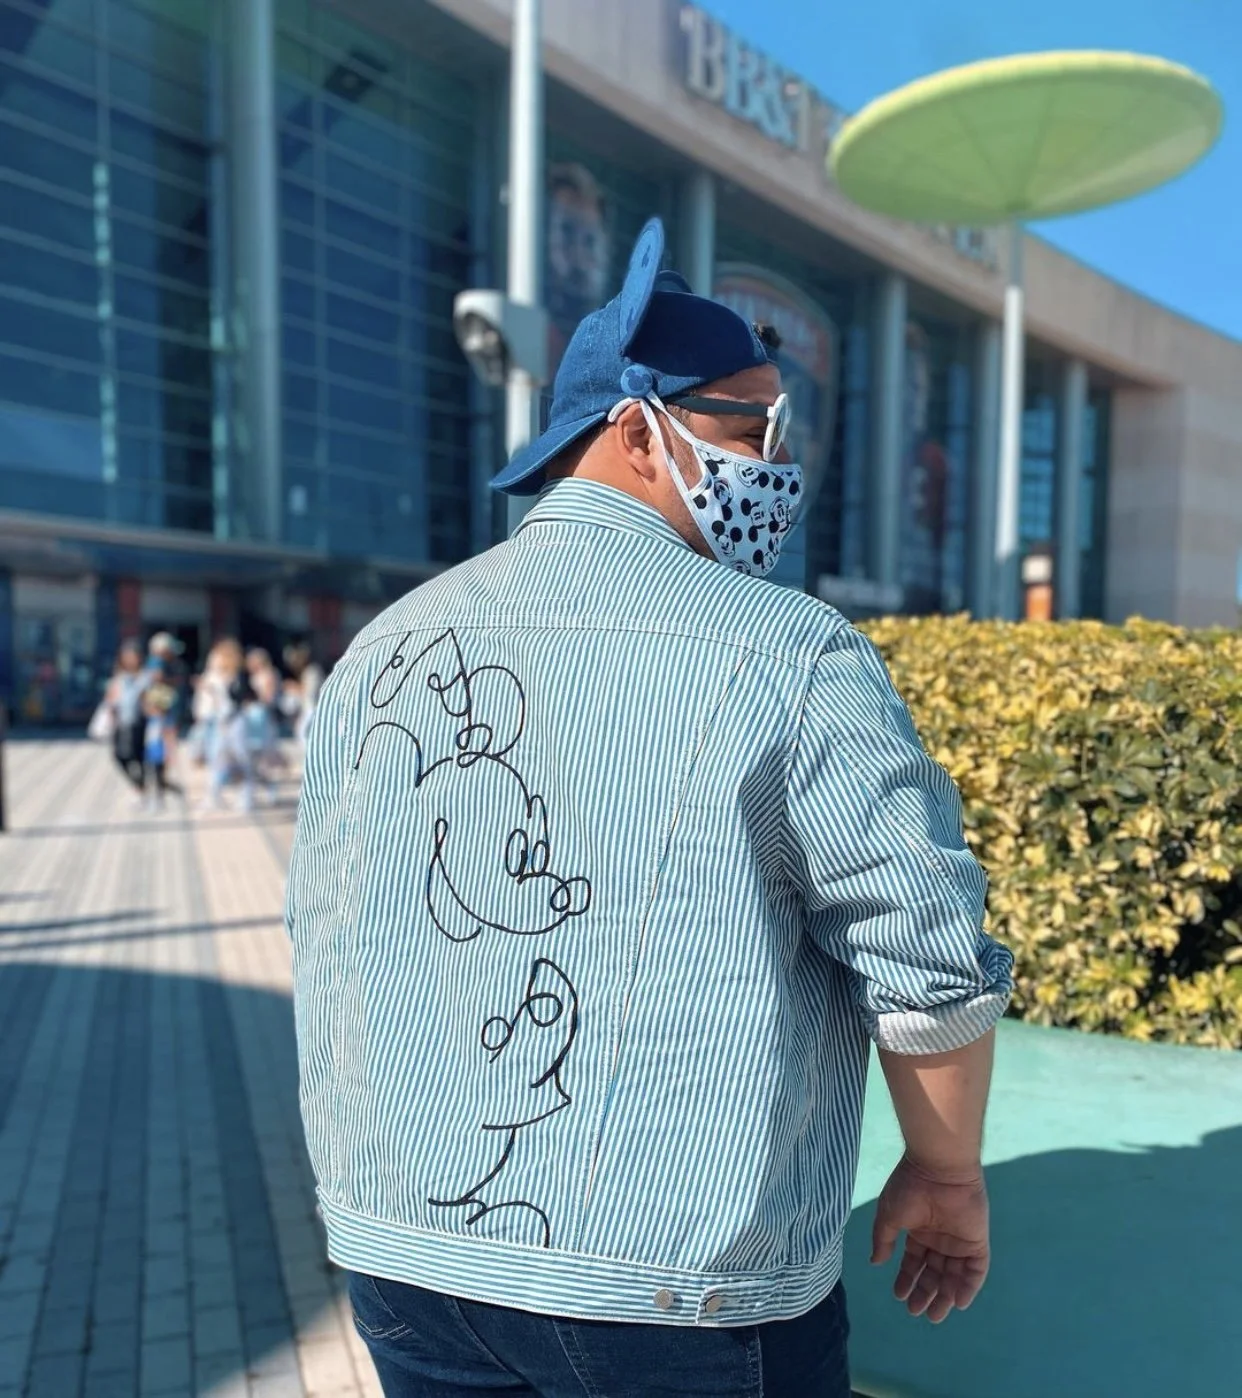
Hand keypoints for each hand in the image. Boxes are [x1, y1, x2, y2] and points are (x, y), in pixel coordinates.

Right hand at [870, 1153, 989, 1322]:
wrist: (938, 1168)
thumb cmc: (910, 1188)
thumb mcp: (889, 1215)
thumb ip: (883, 1240)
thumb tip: (876, 1262)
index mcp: (919, 1230)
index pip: (914, 1261)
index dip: (907, 1279)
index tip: (898, 1296)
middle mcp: (939, 1238)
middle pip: (934, 1273)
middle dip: (925, 1292)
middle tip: (916, 1311)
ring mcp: (959, 1240)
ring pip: (953, 1275)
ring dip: (945, 1295)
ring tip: (934, 1314)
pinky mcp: (977, 1241)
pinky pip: (975, 1269)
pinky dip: (968, 1286)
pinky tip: (958, 1302)